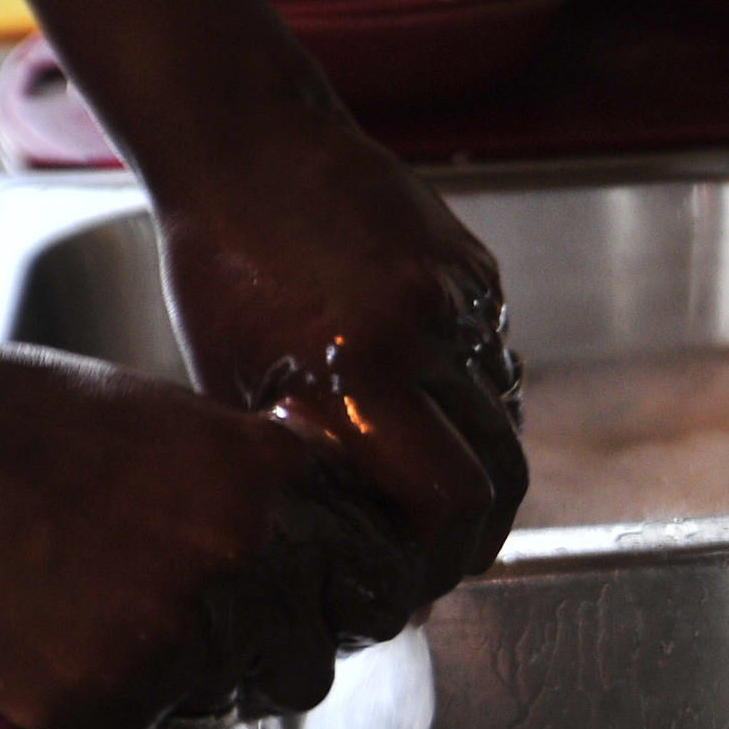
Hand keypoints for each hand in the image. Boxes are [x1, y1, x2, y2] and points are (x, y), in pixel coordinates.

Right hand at [0, 341, 410, 728]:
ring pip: (221, 711)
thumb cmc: (30, 423)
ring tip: (96, 622)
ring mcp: (182, 634)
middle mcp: (251, 560)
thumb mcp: (182, 427)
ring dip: (173, 687)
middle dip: (256, 660)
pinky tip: (48, 642)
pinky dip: (91, 710)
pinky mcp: (105, 698)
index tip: (294, 606)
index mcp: (278, 482)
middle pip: (307, 668)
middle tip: (180, 628)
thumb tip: (321, 577)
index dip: (332, 604)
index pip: (375, 588)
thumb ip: (262, 497)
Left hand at [156, 115, 527, 603]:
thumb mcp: (240, 390)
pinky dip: (471, 404)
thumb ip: (307, 469)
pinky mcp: (479, 270)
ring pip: (507, 422)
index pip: (452, 504)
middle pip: (504, 476)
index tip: (409, 583)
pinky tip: (420, 408)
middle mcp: (426, 333)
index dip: (440, 561)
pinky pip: (496, 363)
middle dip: (477, 534)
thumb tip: (354, 552)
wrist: (247, 145)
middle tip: (438, 558)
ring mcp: (463, 297)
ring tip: (424, 486)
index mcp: (359, 370)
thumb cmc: (220, 269)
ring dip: (477, 469)